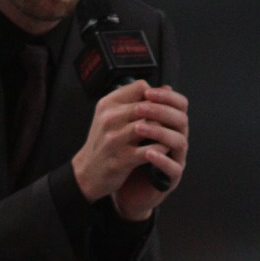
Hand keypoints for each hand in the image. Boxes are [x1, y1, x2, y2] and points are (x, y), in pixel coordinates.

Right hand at [72, 82, 187, 220]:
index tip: (160, 106)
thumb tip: (166, 89)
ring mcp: (114, 139)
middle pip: (148, 105)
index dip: (156, 95)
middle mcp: (109, 119)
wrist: (87, 173)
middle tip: (172, 121)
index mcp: (107, 104)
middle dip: (164, 113)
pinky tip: (163, 149)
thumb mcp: (111, 116)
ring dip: (164, 131)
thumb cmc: (104, 143)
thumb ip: (135, 101)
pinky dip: (161, 149)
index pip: (141, 87)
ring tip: (169, 134)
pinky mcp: (121, 159)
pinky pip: (150, 150)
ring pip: (151, 126)